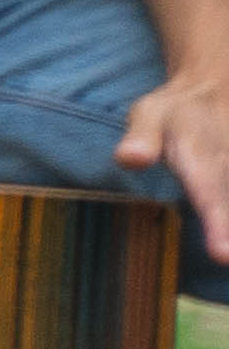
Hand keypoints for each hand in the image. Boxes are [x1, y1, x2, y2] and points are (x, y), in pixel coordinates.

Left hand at [115, 69, 228, 267]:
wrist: (213, 89)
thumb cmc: (174, 112)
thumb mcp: (150, 113)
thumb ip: (142, 137)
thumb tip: (130, 158)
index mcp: (200, 154)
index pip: (208, 192)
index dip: (218, 223)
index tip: (222, 255)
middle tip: (226, 260)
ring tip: (227, 256)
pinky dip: (228, 215)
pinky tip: (227, 247)